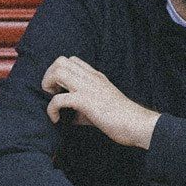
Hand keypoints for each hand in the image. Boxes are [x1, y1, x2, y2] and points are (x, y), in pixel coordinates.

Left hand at [41, 55, 158, 148]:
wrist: (137, 124)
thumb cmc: (122, 118)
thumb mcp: (101, 106)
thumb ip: (83, 107)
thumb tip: (68, 117)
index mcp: (96, 77)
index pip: (71, 60)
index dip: (59, 73)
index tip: (59, 90)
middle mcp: (91, 78)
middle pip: (60, 61)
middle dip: (49, 77)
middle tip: (52, 94)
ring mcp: (88, 88)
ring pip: (58, 71)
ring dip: (48, 86)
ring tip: (53, 103)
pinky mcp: (86, 101)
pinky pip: (58, 99)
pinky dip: (52, 109)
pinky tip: (56, 119)